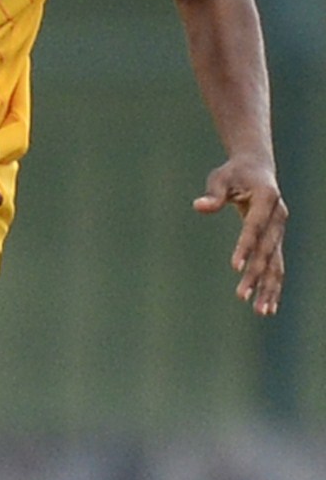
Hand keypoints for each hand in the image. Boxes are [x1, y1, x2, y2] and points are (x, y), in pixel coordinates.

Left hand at [197, 154, 287, 314]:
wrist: (257, 168)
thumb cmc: (234, 173)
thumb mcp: (220, 178)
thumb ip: (213, 194)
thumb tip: (199, 206)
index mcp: (267, 199)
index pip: (255, 227)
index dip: (246, 246)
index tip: (235, 266)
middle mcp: (279, 217)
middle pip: (267, 250)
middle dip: (255, 274)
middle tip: (242, 296)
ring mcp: (280, 230)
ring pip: (276, 263)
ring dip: (269, 287)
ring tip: (261, 311)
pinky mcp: (276, 240)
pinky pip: (276, 265)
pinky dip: (273, 285)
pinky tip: (268, 306)